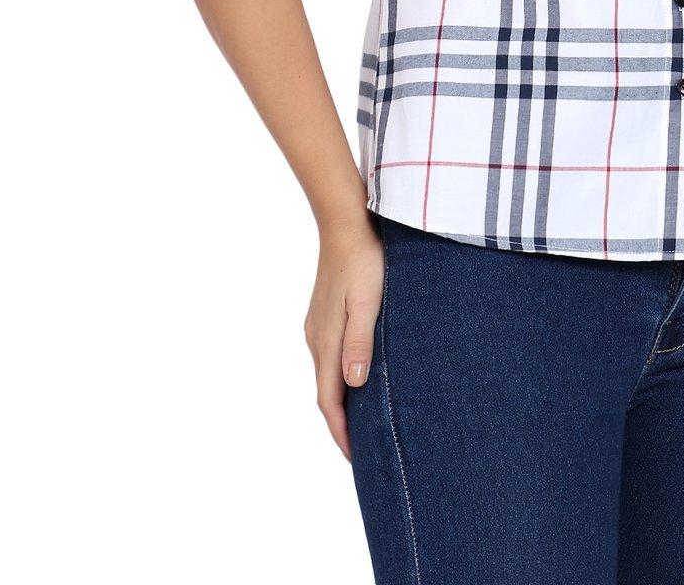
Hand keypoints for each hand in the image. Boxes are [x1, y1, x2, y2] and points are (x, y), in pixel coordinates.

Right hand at [303, 215, 385, 461]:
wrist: (345, 223)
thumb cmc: (363, 261)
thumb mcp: (368, 302)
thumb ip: (359, 343)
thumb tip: (353, 386)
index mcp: (326, 342)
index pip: (329, 401)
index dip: (341, 433)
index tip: (356, 460)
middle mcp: (316, 339)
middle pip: (325, 393)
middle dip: (340, 424)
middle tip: (360, 450)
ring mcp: (317, 325)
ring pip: (326, 374)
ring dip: (340, 401)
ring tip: (361, 420)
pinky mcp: (323, 314)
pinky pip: (329, 356)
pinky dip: (339, 376)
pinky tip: (356, 375)